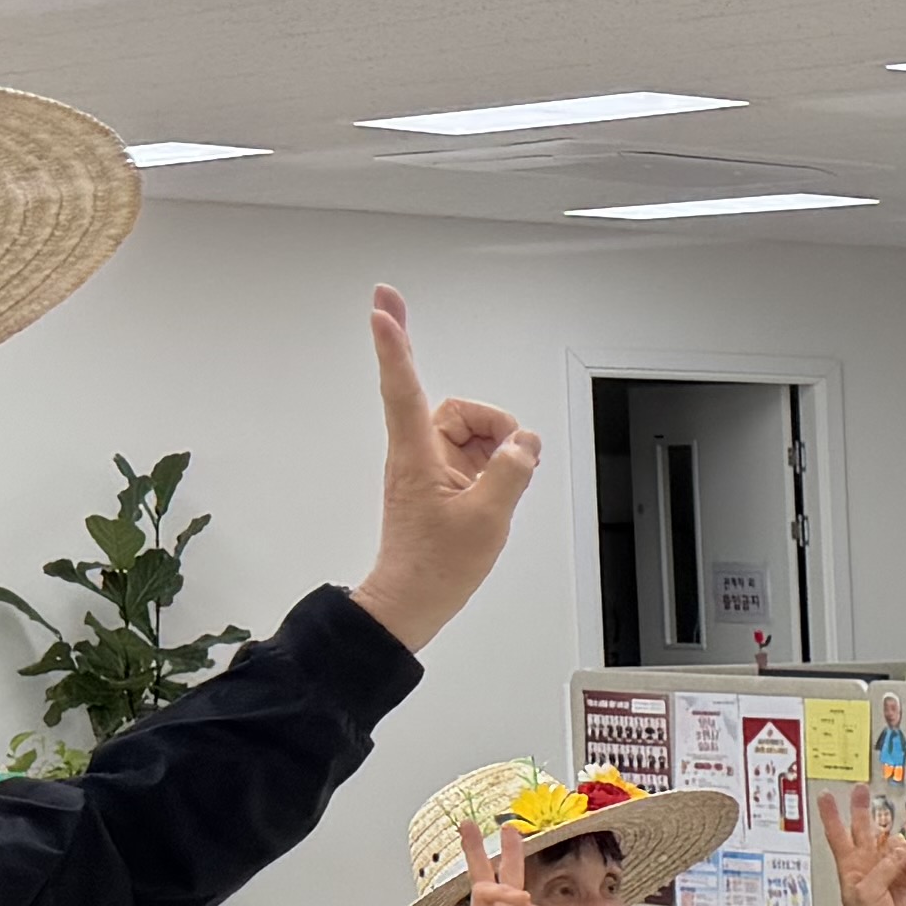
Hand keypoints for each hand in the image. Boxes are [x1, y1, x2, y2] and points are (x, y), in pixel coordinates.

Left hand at [346, 287, 541, 650]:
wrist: (411, 602)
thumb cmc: (436, 566)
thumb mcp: (488, 518)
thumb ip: (511, 472)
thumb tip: (523, 444)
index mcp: (416, 453)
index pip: (402, 385)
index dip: (395, 342)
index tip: (382, 304)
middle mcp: (417, 452)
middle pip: (458, 410)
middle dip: (493, 426)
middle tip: (511, 458)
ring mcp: (427, 468)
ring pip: (470, 434)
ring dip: (496, 451)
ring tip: (505, 486)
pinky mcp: (437, 484)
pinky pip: (473, 457)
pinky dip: (493, 467)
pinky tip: (501, 491)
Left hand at [814, 783, 905, 905]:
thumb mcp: (867, 893)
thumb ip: (883, 868)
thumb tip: (901, 851)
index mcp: (850, 865)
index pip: (837, 834)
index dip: (831, 814)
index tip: (826, 795)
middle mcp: (868, 862)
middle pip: (864, 828)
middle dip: (862, 808)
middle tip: (862, 790)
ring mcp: (888, 868)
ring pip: (896, 843)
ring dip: (905, 848)